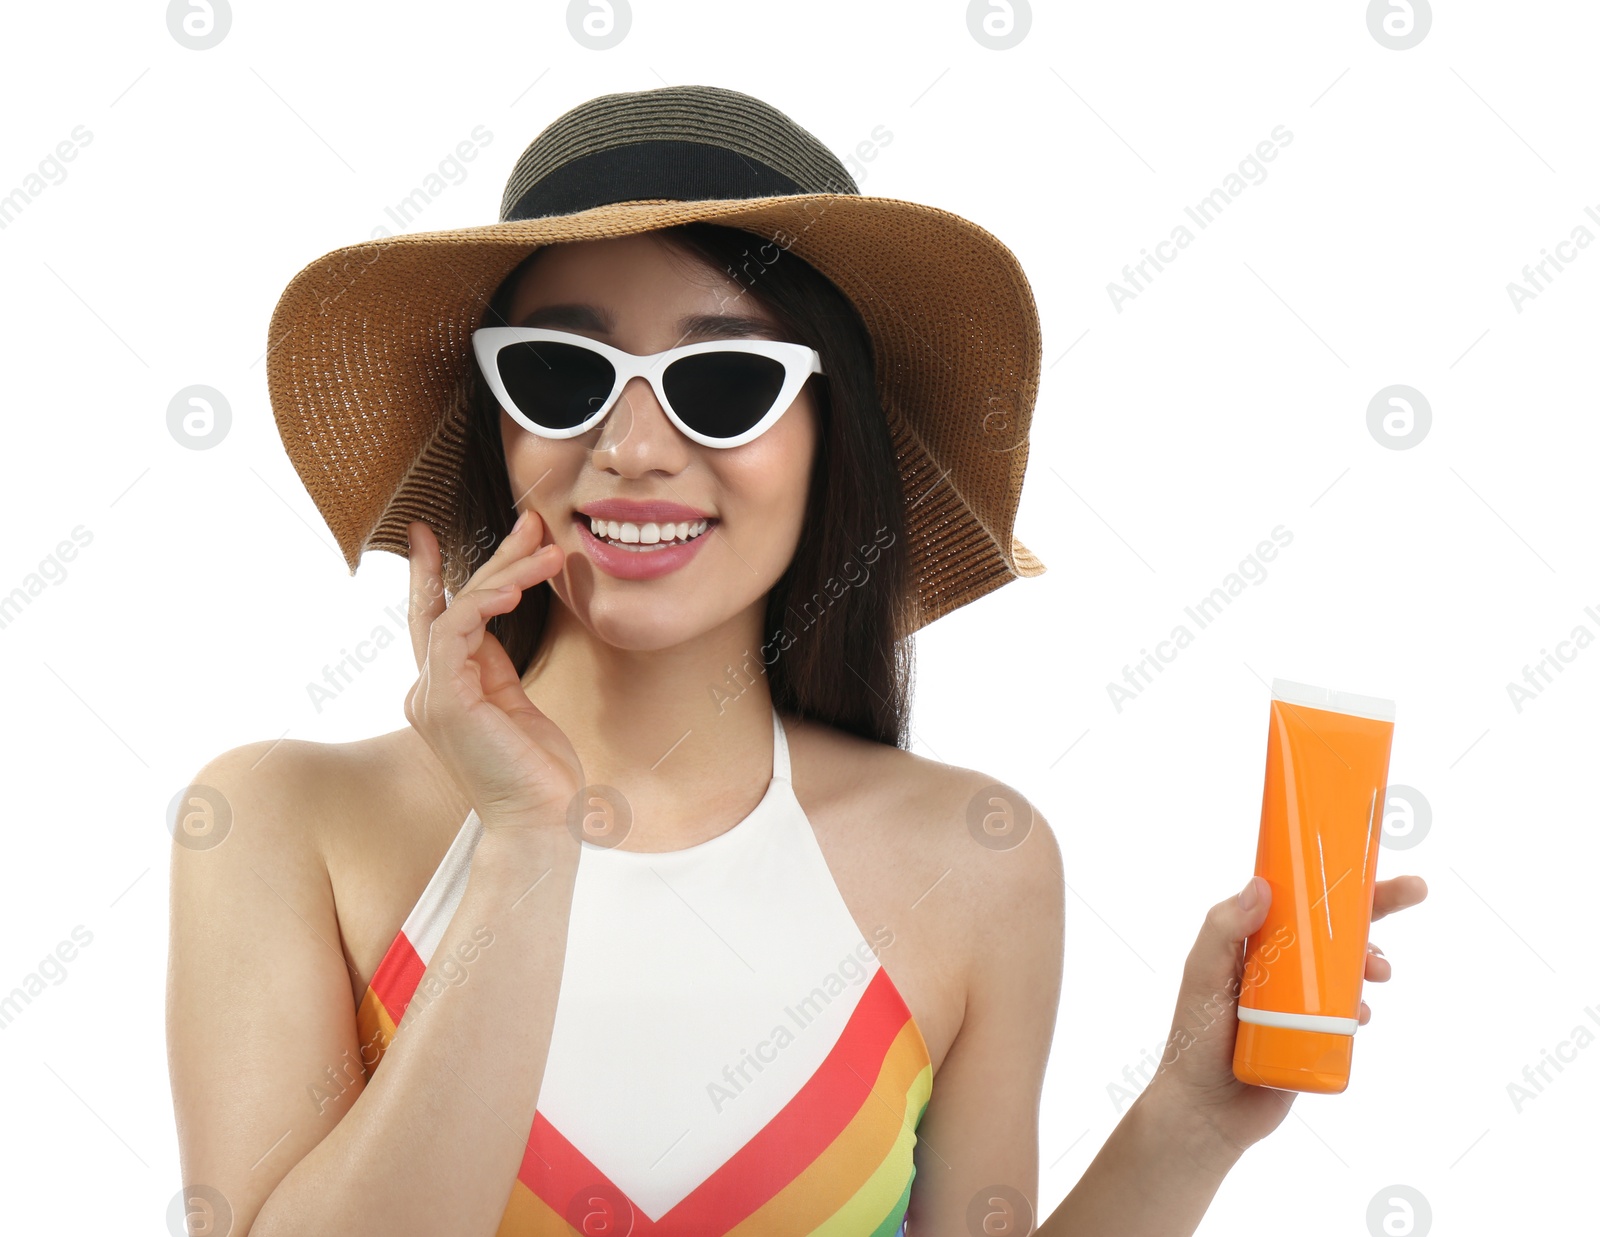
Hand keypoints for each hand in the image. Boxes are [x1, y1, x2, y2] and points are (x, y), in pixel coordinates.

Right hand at [404, 511, 583, 829]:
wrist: (541, 823)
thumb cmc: (538, 773)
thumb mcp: (517, 705)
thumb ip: (497, 665)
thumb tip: (496, 617)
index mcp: (444, 692)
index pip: (435, 618)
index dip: (431, 572)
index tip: (427, 530)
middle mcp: (427, 691)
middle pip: (452, 605)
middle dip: (494, 558)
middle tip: (531, 522)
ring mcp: (431, 696)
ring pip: (456, 610)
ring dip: (505, 573)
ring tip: (549, 551)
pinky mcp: (444, 701)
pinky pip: (457, 631)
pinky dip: (486, 601)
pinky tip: (519, 586)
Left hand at [1143, 872, 1429, 1163]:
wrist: (1207, 1110)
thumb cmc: (1194, 1036)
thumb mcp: (1202, 974)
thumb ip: (1223, 930)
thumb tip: (1261, 886)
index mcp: (1253, 941)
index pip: (1296, 899)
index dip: (1330, 879)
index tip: (1365, 859)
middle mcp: (1279, 966)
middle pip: (1332, 927)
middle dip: (1376, 907)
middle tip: (1415, 890)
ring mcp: (1301, 1000)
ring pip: (1346, 968)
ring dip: (1371, 959)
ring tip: (1379, 970)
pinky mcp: (1317, 1035)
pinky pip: (1349, 1012)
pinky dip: (1362, 1005)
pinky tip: (1361, 1013)